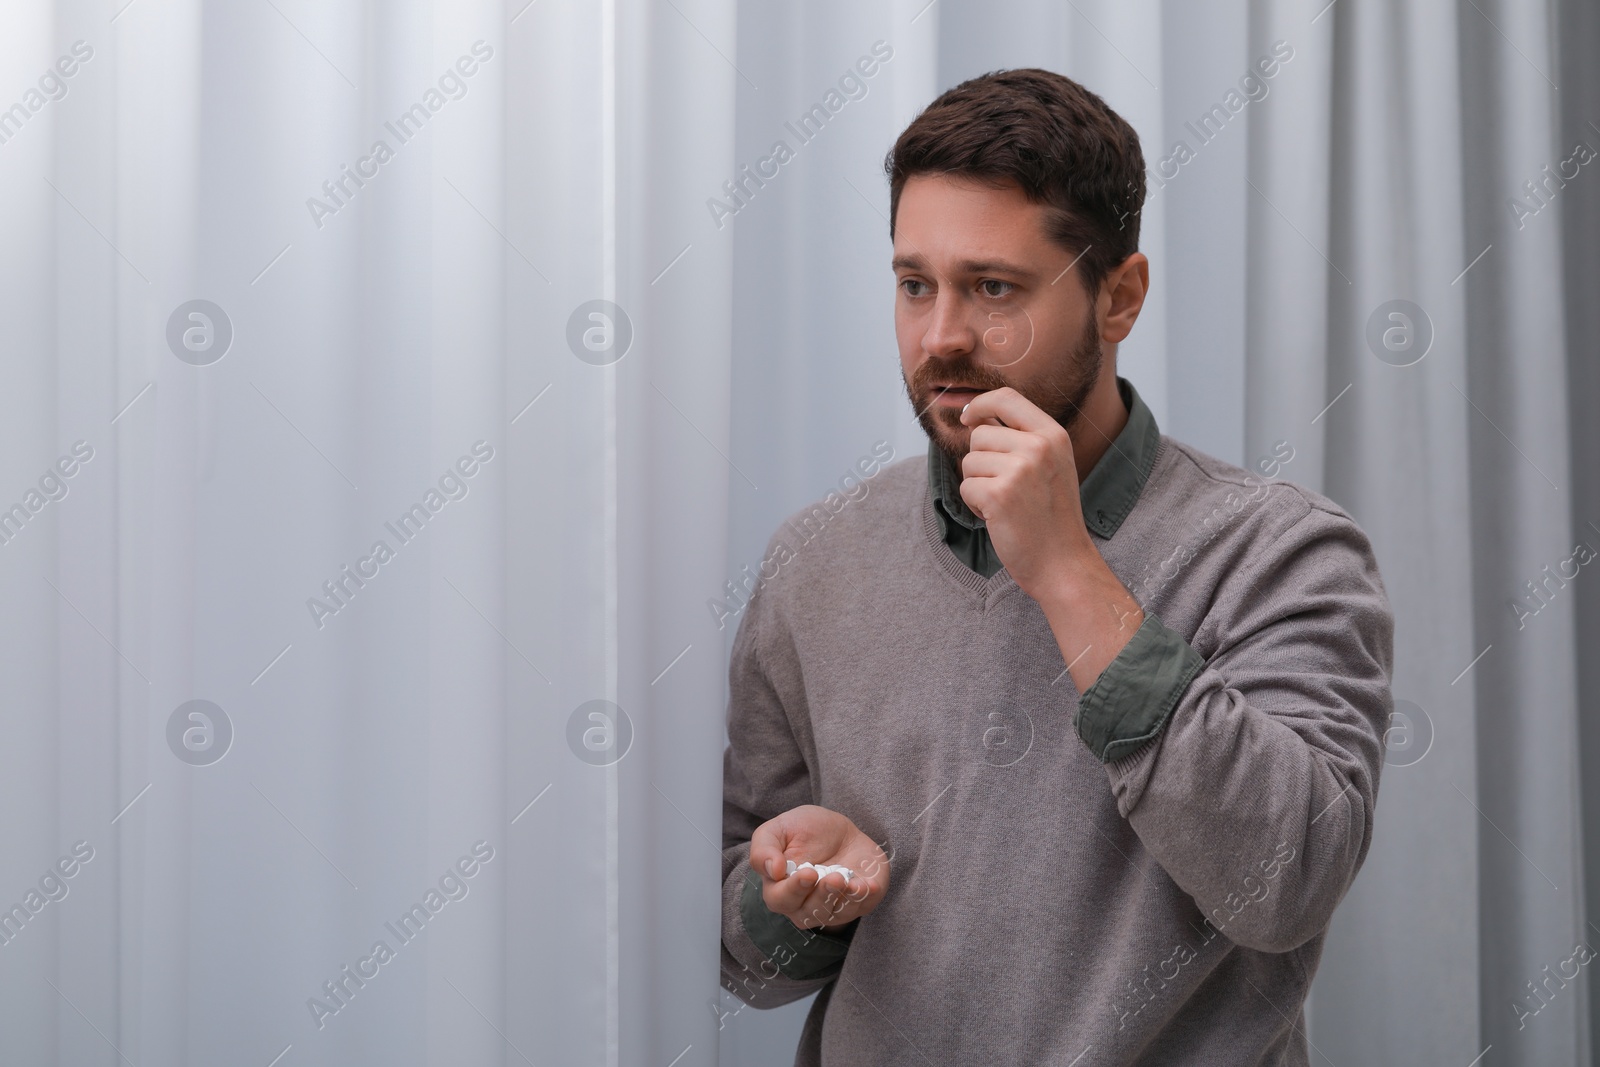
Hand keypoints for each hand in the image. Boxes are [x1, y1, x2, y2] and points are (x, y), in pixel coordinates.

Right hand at [749, 805, 888, 931]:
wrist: (840, 830)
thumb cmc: (804, 831)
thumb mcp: (778, 829)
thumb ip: (764, 849)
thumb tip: (774, 870)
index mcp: (780, 890)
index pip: (780, 900)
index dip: (793, 890)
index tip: (807, 873)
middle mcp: (805, 905)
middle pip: (809, 914)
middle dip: (822, 896)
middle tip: (833, 877)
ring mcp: (833, 907)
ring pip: (836, 914)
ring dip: (844, 899)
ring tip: (849, 880)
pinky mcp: (859, 902)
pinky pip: (862, 907)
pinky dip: (865, 897)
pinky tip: (868, 885)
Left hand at [956, 386, 1096, 597]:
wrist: (1063, 564)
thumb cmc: (1052, 518)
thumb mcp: (1050, 466)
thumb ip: (1021, 439)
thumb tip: (977, 417)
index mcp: (1053, 435)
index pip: (1006, 397)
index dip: (979, 404)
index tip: (967, 418)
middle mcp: (1038, 447)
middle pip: (979, 434)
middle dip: (980, 462)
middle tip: (1005, 488)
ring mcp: (1019, 470)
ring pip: (969, 462)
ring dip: (978, 485)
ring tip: (1006, 504)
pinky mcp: (999, 495)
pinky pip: (966, 487)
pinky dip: (975, 506)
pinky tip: (1000, 518)